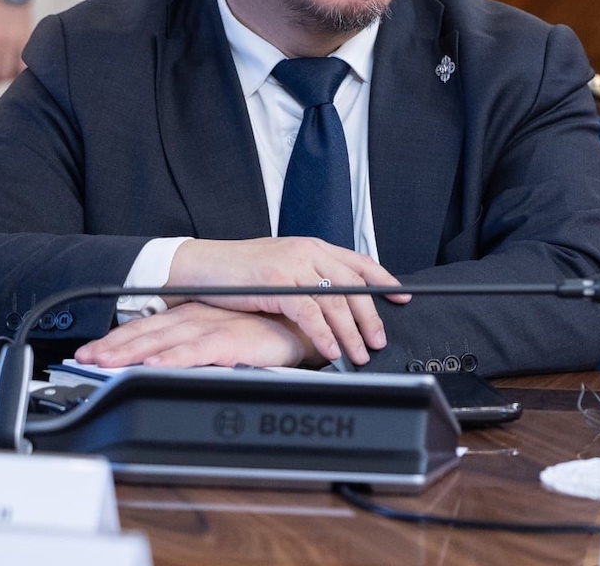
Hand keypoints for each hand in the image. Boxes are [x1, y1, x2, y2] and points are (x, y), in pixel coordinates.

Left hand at [75, 302, 315, 368]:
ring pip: (163, 340)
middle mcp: (197, 318)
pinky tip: (152, 365)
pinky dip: (172, 358)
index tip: (89, 353)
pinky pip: (195, 351)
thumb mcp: (225, 336)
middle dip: (112, 347)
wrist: (304, 327)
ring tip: (104, 363)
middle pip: (146, 333)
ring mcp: (212, 328)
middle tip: (82, 359)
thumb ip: (198, 346)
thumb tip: (166, 361)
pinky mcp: (231, 341)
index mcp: (194, 316)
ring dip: (131, 352)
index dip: (116, 340)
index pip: (147, 327)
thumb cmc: (268, 332)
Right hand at [166, 237, 410, 365]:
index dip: (383, 279)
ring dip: (351, 332)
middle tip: (379, 341)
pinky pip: (310, 312)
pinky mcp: (277, 283)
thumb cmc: (238, 272)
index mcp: (312, 246)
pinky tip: (332, 351)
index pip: (358, 261)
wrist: (198, 266)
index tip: (401, 297)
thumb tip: (334, 302)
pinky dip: (324, 334)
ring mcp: (293, 265)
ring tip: (359, 354)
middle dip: (371, 316)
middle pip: (354, 285)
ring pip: (336, 301)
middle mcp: (308, 252)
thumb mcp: (281, 268)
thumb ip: (308, 278)